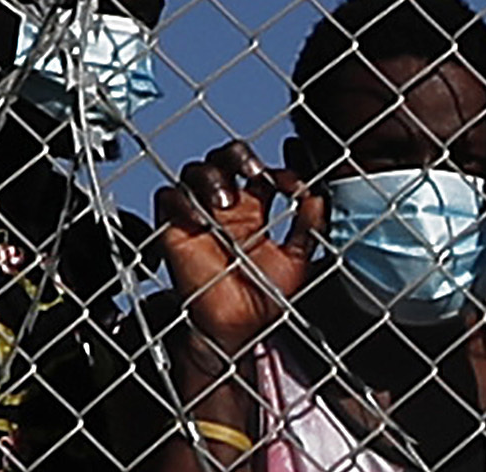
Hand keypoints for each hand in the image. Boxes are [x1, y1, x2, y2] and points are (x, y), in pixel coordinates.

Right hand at [154, 142, 316, 363]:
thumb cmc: (266, 298)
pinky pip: (168, 200)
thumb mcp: (299, 257)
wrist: (238, 329)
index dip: (276, 169)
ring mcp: (201, 216)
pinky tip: (200, 219)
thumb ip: (310, 226)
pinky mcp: (175, 232)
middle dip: (237, 156)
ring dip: (210, 177)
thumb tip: (316, 197)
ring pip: (195, 172)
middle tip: (252, 172)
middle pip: (224, 158)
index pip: (260, 169)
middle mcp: (228, 207)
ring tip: (225, 202)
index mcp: (257, 208)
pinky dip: (182, 201)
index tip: (290, 183)